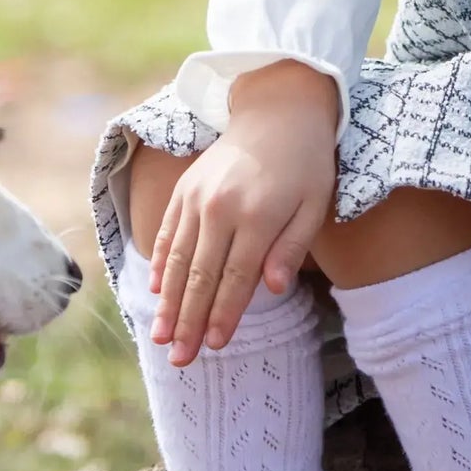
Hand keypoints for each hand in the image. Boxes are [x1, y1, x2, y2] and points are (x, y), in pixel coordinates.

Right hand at [151, 60, 338, 363]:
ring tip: (159, 337)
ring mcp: (197, 197)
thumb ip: (291, 247)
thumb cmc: (306, 164)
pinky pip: (167, 233)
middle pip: (200, 275)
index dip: (224, 314)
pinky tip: (155, 291)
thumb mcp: (315, 205)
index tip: (214, 346)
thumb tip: (272, 288)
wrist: (277, 111)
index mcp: (257, 214)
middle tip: (179, 359)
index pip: (235, 277)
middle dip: (188, 321)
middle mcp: (219, 207)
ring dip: (167, 302)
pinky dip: (159, 264)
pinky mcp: (185, 189)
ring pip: (176, 259)